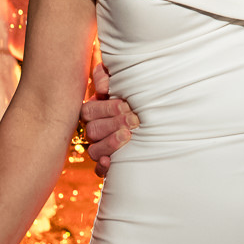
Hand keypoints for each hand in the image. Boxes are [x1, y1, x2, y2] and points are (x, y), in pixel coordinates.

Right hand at [80, 62, 137, 176]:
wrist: (154, 115)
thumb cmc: (135, 94)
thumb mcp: (121, 79)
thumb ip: (107, 75)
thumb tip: (103, 88)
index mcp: (94, 110)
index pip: (89, 111)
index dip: (106, 109)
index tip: (126, 105)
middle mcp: (94, 129)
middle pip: (93, 129)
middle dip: (113, 124)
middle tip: (133, 120)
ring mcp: (99, 147)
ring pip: (94, 149)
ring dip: (110, 143)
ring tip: (128, 136)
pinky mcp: (107, 164)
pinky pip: (98, 169)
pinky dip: (102, 167)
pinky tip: (110, 162)